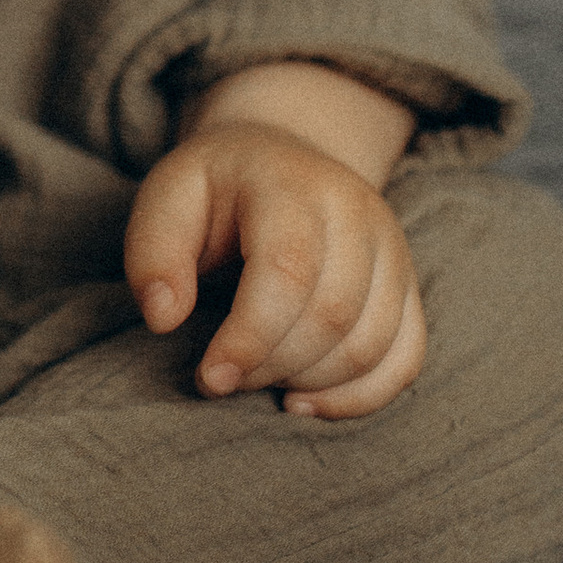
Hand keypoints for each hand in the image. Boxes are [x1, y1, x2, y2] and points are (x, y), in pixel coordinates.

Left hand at [126, 64, 424, 419]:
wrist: (282, 160)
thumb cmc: (216, 190)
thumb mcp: (168, 197)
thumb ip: (154, 252)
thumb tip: (163, 317)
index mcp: (293, 184)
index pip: (287, 272)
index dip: (250, 338)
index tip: (210, 378)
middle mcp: (357, 212)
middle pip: (332, 314)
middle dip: (272, 364)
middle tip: (224, 378)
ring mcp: (392, 249)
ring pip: (372, 343)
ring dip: (310, 382)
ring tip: (258, 379)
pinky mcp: (408, 287)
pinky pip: (404, 358)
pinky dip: (359, 397)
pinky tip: (305, 402)